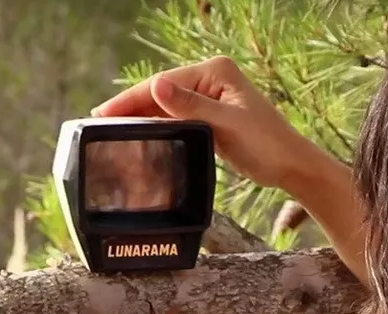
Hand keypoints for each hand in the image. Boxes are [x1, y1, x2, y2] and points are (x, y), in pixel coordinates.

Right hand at [91, 56, 319, 189]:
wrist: (291, 167)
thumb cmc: (268, 144)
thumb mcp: (227, 124)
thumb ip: (191, 106)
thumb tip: (157, 85)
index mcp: (215, 72)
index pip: (164, 83)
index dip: (131, 98)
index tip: (103, 112)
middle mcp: (211, 79)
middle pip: (161, 93)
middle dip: (131, 108)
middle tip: (96, 124)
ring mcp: (210, 98)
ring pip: (166, 108)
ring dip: (142, 119)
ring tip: (111, 133)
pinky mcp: (211, 117)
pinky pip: (176, 120)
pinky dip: (158, 128)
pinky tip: (140, 138)